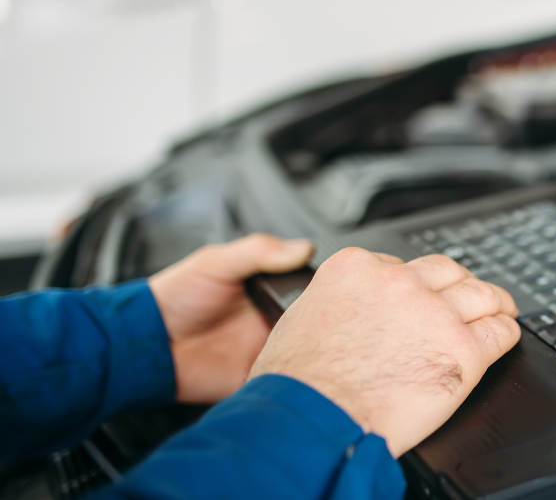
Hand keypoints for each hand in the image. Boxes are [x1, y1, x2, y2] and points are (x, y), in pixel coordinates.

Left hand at [148, 234, 314, 403]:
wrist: (146, 344)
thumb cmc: (174, 299)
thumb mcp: (215, 262)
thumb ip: (259, 251)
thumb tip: (303, 248)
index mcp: (267, 290)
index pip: (310, 289)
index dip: (325, 289)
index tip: (336, 288)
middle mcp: (272, 320)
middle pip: (314, 322)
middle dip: (325, 322)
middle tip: (324, 319)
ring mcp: (266, 349)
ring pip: (306, 352)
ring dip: (314, 350)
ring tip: (315, 344)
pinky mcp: (256, 376)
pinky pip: (284, 380)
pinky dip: (294, 378)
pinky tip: (296, 367)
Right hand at [248, 248, 519, 456]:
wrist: (312, 419)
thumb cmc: (298, 383)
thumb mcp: (303, 318)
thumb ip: (338, 303)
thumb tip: (353, 312)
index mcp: (357, 268)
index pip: (402, 263)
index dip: (415, 284)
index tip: (422, 296)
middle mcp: (399, 282)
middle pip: (447, 272)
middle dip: (458, 285)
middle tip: (468, 297)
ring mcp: (435, 314)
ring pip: (481, 295)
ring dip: (493, 302)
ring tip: (501, 309)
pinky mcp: (462, 350)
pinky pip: (499, 333)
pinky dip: (506, 333)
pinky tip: (505, 335)